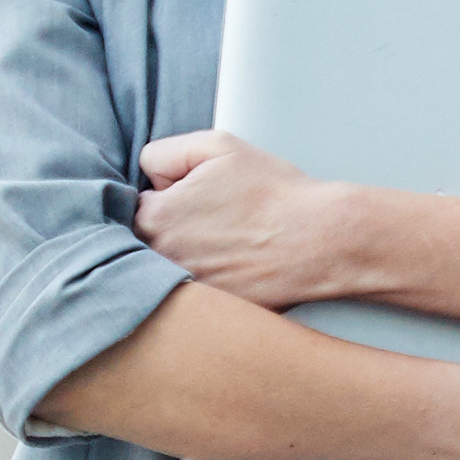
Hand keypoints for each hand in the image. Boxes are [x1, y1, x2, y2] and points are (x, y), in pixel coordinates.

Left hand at [137, 128, 377, 310]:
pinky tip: (237, 270)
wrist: (322, 241)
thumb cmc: (275, 193)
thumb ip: (163, 152)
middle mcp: (159, 261)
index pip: (137, 204)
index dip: (169, 196)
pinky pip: (192, 298)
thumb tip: (147, 176)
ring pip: (167, 270)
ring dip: (188, 258)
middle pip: (147, 241)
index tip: (198, 199)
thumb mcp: (217, 145)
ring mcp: (183, 292)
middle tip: (215, 224)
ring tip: (228, 247)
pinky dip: (209, 285)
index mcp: (154, 218)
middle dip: (173, 230)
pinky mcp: (207, 314)